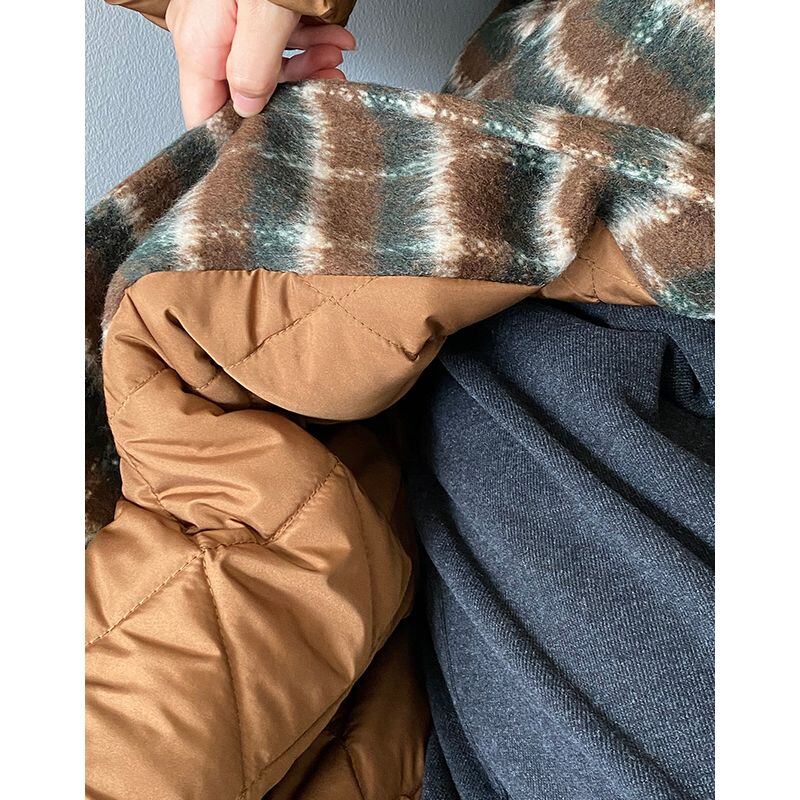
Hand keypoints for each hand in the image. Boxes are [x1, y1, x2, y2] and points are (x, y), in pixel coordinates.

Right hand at [165, 0, 355, 127]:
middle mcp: (206, 34)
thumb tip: (249, 109)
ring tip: (338, 57)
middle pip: (241, 93)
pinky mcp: (246, 6)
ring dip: (307, 67)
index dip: (235, 139)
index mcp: (200, 43)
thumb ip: (255, 66)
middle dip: (288, 98)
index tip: (271, 148)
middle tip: (327, 88)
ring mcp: (225, 18)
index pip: (203, 115)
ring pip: (264, 65)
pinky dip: (306, 41)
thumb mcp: (266, 10)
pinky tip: (333, 38)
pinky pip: (271, 38)